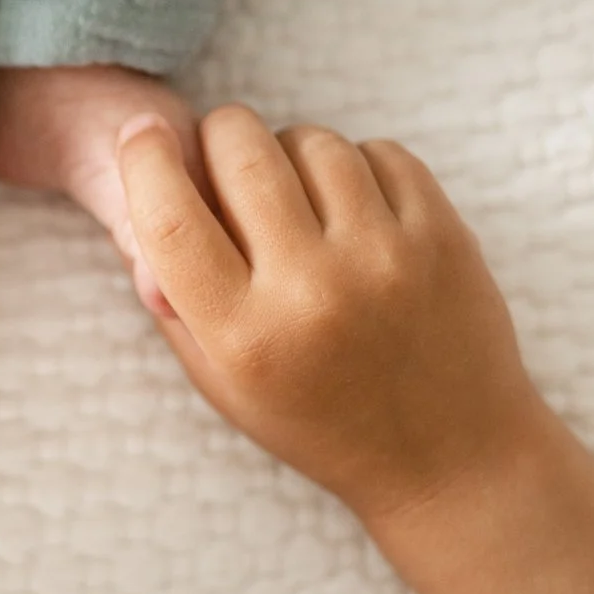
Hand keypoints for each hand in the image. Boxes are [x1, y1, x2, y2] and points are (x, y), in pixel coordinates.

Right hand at [116, 106, 550, 529]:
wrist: (452, 458)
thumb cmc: (322, 422)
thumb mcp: (226, 386)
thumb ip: (175, 300)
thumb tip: (145, 195)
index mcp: (245, 337)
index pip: (168, 218)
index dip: (144, 158)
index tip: (142, 134)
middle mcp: (312, 291)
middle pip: (239, 149)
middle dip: (221, 140)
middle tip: (227, 166)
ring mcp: (385, 258)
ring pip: (311, 140)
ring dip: (292, 156)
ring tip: (300, 202)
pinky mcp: (443, 236)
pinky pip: (379, 152)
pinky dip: (356, 168)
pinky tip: (355, 214)